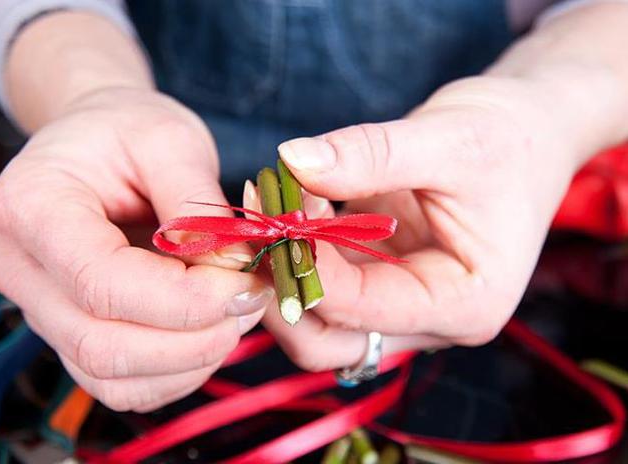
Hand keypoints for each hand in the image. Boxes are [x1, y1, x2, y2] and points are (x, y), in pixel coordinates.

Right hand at [0, 88, 271, 411]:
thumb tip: (234, 270)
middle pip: (102, 344)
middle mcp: (20, 269)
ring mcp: (39, 310)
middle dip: (193, 338)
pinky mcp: (69, 335)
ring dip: (190, 361)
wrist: (96, 143)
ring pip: (111, 378)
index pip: (101, 283)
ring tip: (236, 313)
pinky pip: (122, 385)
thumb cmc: (127, 131)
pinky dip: (177, 373)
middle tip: (251, 300)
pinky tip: (210, 333)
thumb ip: (199, 205)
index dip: (182, 298)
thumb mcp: (170, 139)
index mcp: (30, 207)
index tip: (245, 282)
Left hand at [262, 76, 583, 370]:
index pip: (359, 308)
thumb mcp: (447, 138)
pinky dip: (297, 248)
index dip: (306, 262)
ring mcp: (400, 304)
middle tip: (259, 221)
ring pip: (315, 320)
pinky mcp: (379, 279)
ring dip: (282, 267)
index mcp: (462, 305)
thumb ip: (370, 153)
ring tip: (272, 197)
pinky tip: (289, 199)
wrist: (528, 135)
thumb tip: (292, 159)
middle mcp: (427, 320)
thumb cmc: (508, 139)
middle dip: (280, 288)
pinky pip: (323, 282)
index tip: (276, 208)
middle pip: (326, 342)